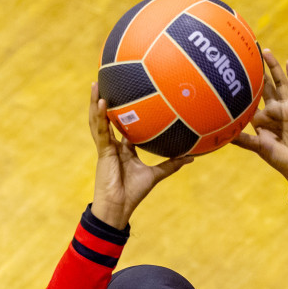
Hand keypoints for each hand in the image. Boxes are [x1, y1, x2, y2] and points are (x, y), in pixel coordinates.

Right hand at [89, 81, 192, 229]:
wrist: (119, 207)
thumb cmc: (134, 193)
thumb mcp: (156, 175)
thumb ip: (172, 164)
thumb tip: (192, 157)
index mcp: (124, 149)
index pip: (124, 126)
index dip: (124, 111)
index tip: (128, 94)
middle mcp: (113, 145)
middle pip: (107, 118)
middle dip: (104, 101)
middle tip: (106, 81)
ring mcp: (106, 147)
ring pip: (98, 120)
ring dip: (95, 102)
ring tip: (95, 83)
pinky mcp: (102, 151)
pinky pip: (100, 130)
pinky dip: (99, 116)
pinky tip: (101, 101)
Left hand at [232, 50, 287, 193]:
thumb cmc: (279, 159)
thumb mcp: (257, 147)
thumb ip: (243, 139)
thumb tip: (222, 135)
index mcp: (260, 119)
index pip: (250, 99)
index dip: (242, 87)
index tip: (230, 73)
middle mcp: (272, 111)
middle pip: (263, 86)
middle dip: (257, 71)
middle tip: (247, 52)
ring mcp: (285, 108)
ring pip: (278, 83)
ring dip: (273, 67)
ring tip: (265, 51)